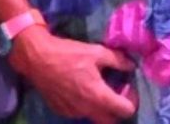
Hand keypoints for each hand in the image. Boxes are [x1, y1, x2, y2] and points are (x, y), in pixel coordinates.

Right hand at [9, 27, 137, 121]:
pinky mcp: (61, 110)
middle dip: (117, 111)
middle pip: (110, 122)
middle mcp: (86, 109)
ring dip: (100, 108)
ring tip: (97, 88)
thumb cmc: (68, 54)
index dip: (131, 100)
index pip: (126, 110)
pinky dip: (85, 105)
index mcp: (98, 96)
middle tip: (116, 93)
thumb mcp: (97, 52)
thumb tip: (132, 66)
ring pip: (94, 117)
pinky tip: (81, 89)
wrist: (37, 59)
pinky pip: (79, 113)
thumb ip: (119, 60)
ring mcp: (72, 112)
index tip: (126, 87)